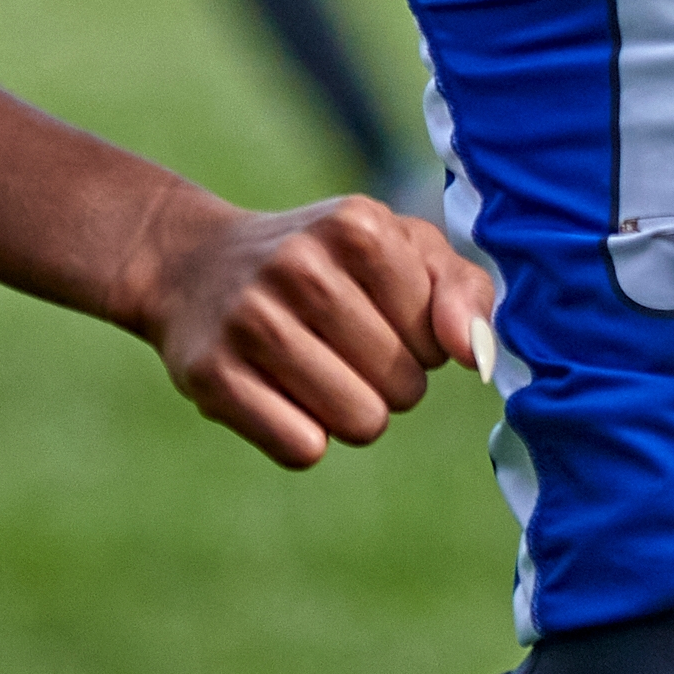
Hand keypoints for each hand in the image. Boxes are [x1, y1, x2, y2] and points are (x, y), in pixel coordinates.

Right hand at [130, 193, 496, 468]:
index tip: (380, 316)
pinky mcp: (210, 374)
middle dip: (389, 382)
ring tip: (319, 371)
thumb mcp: (403, 249)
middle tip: (344, 346)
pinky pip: (302, 449)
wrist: (195, 266)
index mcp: (358, 225)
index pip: (439, 342)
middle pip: (403, 389)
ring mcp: (249, 319)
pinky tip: (280, 395)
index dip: (420, 343)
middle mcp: (300, 264)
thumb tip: (477, 357)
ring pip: (360, 423)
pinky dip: (305, 437)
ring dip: (351, 412)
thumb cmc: (327, 263)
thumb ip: (462, 292)